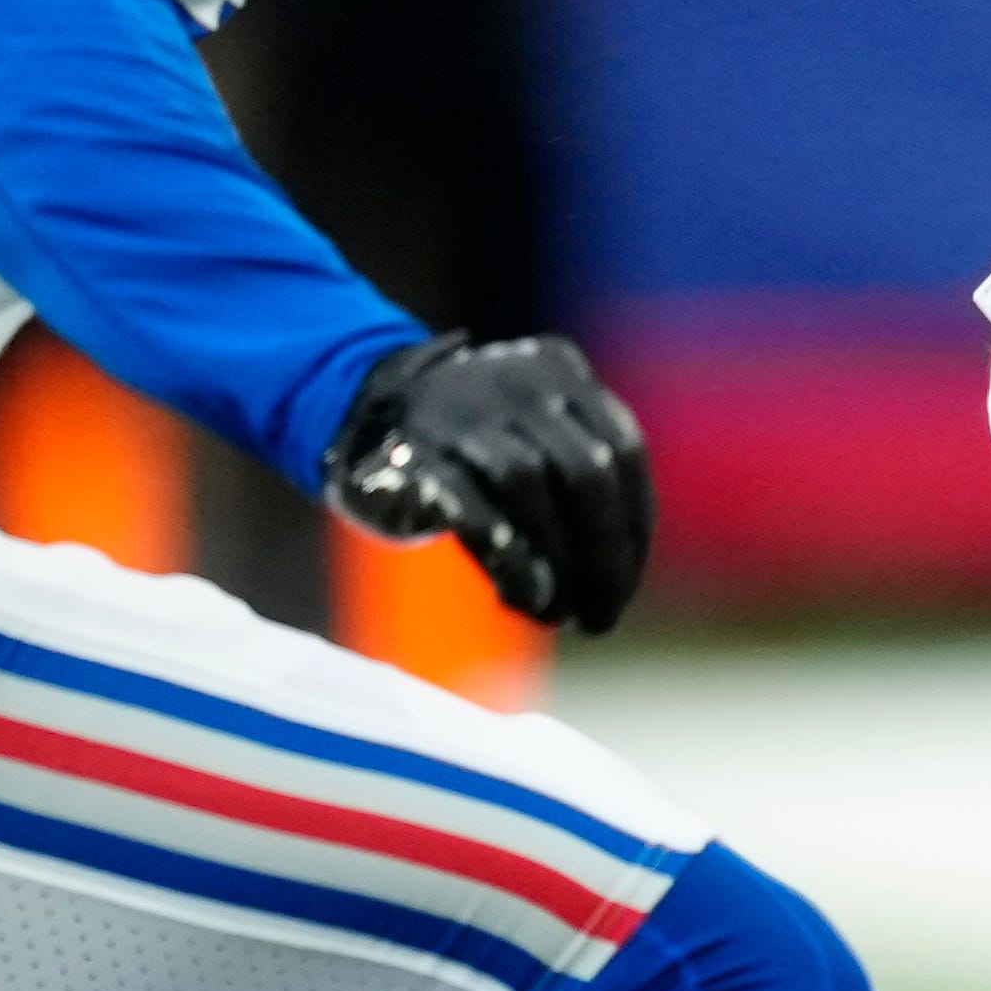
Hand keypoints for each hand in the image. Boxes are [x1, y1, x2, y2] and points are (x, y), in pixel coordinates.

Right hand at [324, 335, 656, 634]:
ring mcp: (460, 413)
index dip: (633, 527)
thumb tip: (610, 583)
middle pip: (586, 471)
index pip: (622, 451)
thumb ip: (573, 488)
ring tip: (559, 614)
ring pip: (530, 484)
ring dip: (558, 561)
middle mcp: (516, 383)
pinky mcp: (410, 453)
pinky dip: (508, 558)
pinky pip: (470, 506)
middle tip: (601, 617)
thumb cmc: (467, 446)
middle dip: (605, 554)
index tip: (624, 586)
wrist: (357, 411)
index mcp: (560, 373)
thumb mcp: (532, 439)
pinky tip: (527, 596)